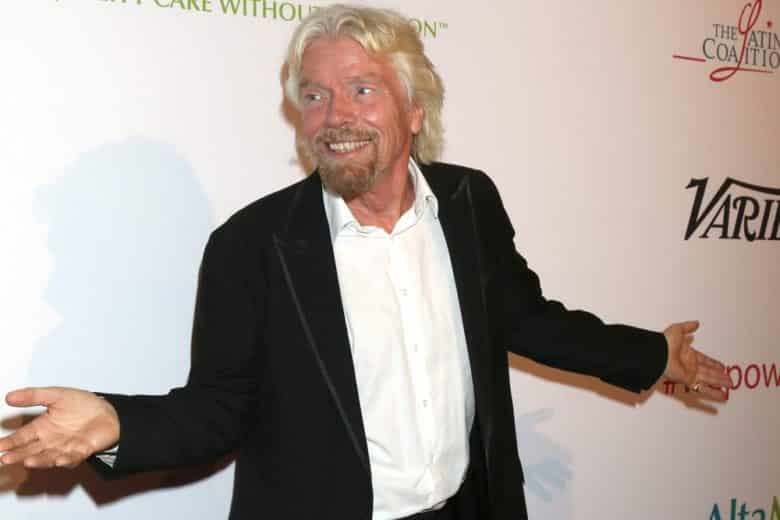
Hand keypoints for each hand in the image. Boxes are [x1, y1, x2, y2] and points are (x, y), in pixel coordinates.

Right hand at [0, 387, 119, 468]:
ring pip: (49, 456)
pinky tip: (58, 459)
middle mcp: (51, 441)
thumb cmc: (82, 405)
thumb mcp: (57, 395)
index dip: (10, 442)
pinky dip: (66, 459)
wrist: (108, 411)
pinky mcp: (82, 451)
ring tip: (27, 461)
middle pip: (31, 450)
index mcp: (43, 427)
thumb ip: (34, 396)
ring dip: (39, 460)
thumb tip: (9, 396)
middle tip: (5, 458)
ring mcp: (65, 448)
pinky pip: (73, 457)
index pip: (22, 437)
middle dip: (18, 455)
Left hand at [662, 321, 730, 400]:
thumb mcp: (678, 330)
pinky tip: (722, 396)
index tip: (721, 367)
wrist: (657, 353)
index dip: (713, 363)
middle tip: (729, 379)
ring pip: (709, 380)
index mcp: (687, 354)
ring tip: (730, 386)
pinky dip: (713, 393)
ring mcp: (689, 373)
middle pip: (708, 372)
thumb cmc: (664, 342)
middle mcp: (689, 365)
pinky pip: (703, 388)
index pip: (704, 360)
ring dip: (720, 383)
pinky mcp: (688, 381)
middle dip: (719, 376)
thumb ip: (688, 327)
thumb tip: (696, 323)